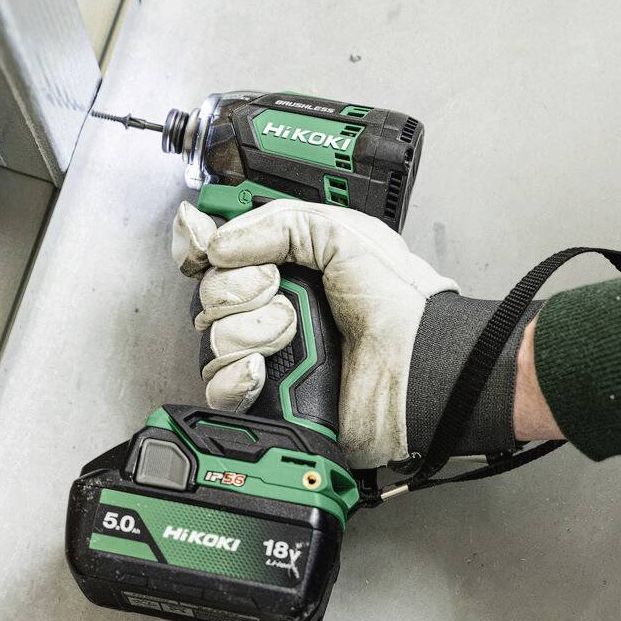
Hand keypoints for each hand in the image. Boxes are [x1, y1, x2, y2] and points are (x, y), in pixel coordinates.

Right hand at [172, 199, 457, 467]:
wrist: (413, 365)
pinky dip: (236, 377)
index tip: (207, 252)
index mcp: (289, 266)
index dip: (207, 251)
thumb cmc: (395, 302)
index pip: (221, 255)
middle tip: (279, 291)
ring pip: (213, 339)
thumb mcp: (342, 233)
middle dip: (241, 290)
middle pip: (211, 295)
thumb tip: (217, 244)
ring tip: (291, 333)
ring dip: (250, 333)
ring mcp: (269, 354)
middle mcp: (273, 308)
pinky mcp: (266, 397)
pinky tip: (263, 369)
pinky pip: (217, 387)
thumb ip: (276, 223)